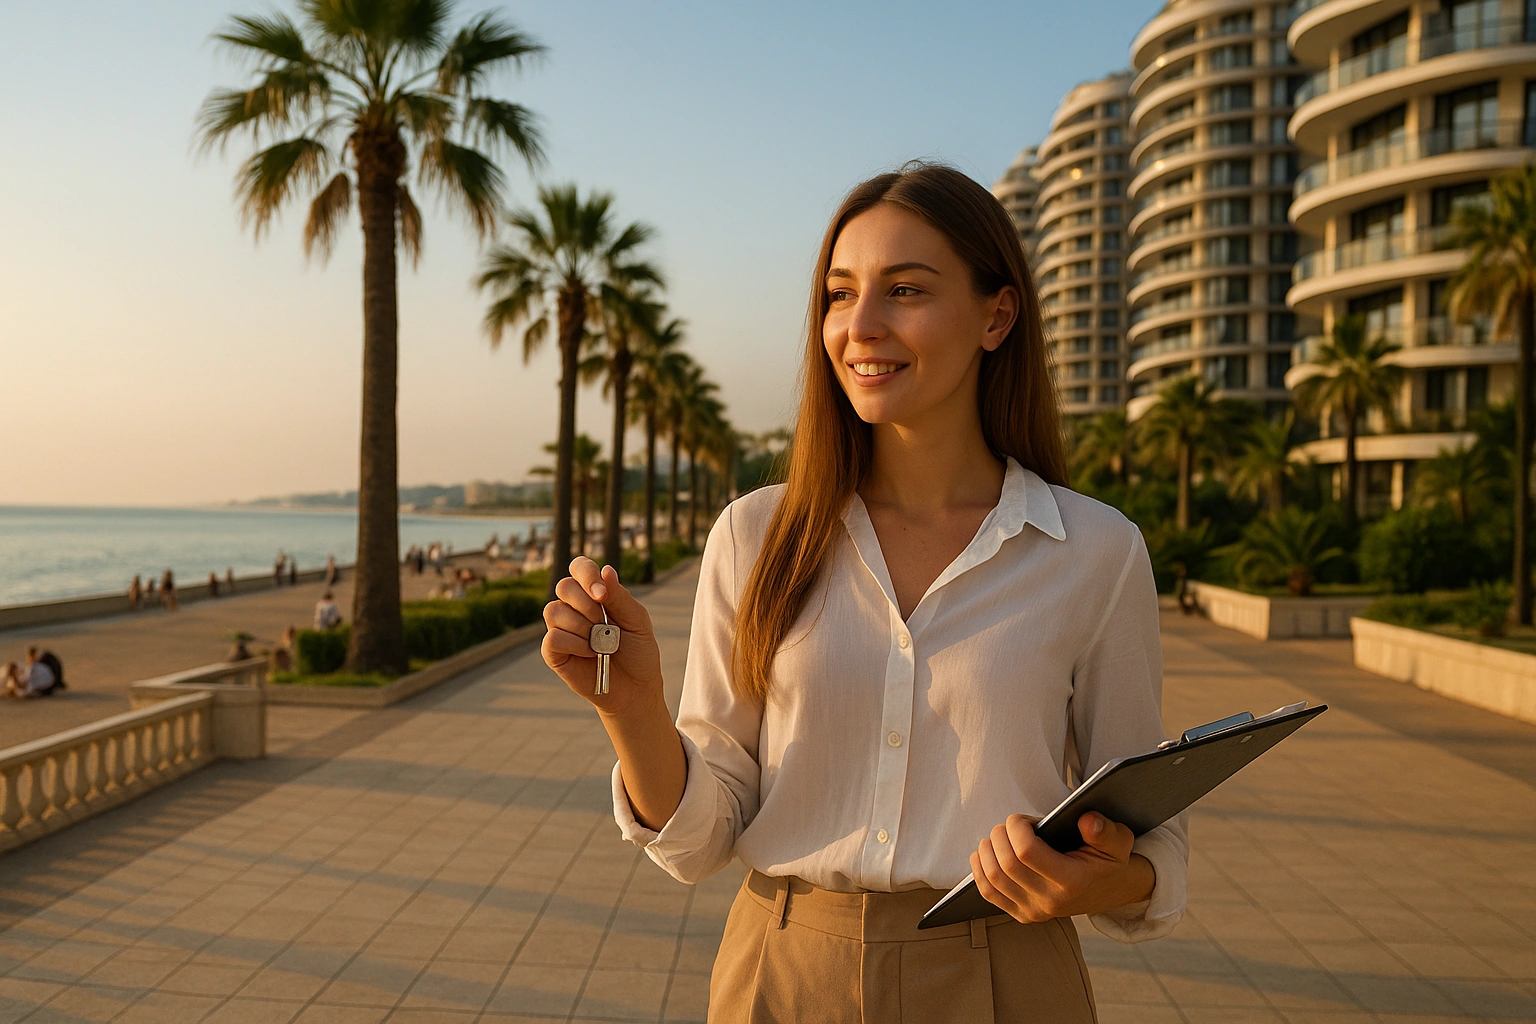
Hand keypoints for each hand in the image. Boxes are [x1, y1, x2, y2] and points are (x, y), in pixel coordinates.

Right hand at [541, 557, 664, 717]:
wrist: (635, 688)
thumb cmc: (637, 652)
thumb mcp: (637, 620)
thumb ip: (619, 596)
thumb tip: (606, 570)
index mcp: (595, 594)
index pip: (580, 567)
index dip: (586, 574)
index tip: (601, 594)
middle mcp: (574, 607)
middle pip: (564, 586)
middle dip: (586, 604)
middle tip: (605, 624)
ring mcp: (562, 628)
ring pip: (553, 610)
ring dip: (582, 627)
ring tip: (600, 643)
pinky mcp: (553, 651)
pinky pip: (553, 637)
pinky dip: (575, 645)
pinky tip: (590, 653)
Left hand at [969, 812, 1154, 923]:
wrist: (1110, 890)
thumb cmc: (1108, 860)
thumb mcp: (1118, 840)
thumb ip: (1105, 830)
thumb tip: (1088, 821)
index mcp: (1073, 881)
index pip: (1026, 852)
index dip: (1016, 828)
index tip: (1024, 820)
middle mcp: (1051, 902)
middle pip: (1005, 864)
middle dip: (999, 835)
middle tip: (1010, 825)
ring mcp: (1035, 912)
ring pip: (992, 878)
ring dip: (987, 850)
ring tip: (999, 836)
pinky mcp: (1022, 915)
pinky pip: (989, 893)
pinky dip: (980, 869)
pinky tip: (987, 853)